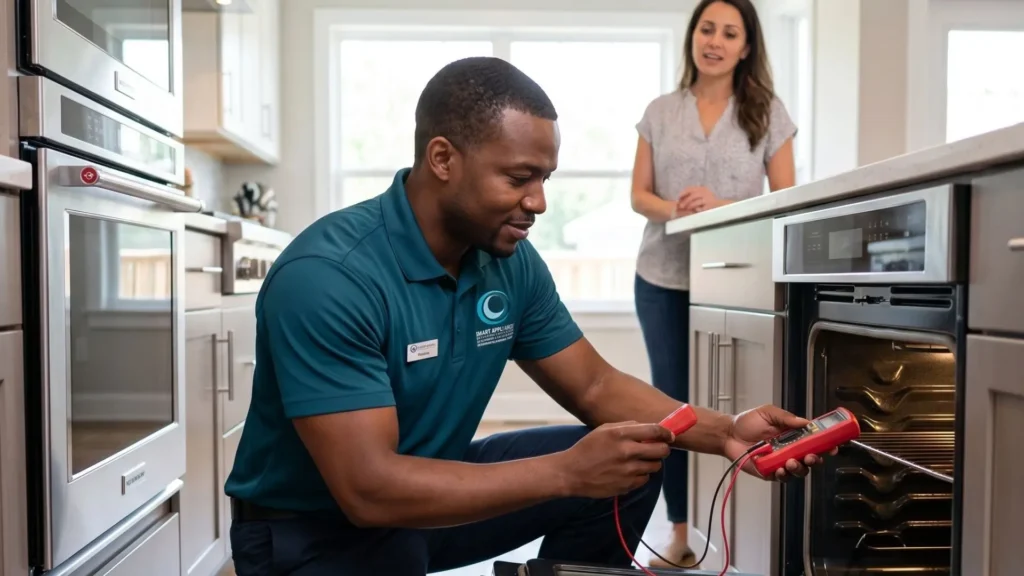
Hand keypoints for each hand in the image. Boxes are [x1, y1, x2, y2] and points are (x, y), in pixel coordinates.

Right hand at [558, 422, 673, 498]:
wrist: (572, 473)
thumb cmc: (587, 448)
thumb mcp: (604, 430)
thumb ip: (628, 427)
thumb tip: (648, 429)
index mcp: (621, 434)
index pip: (655, 431)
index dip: (666, 433)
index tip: (669, 436)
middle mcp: (627, 452)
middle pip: (661, 450)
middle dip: (662, 449)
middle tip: (656, 449)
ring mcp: (628, 471)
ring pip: (655, 466)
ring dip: (651, 463)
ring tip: (638, 461)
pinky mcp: (627, 485)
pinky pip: (644, 479)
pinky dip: (641, 475)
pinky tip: (628, 472)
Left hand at [677, 186, 725, 212]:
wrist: (720, 206)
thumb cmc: (708, 202)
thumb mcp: (700, 197)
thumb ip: (692, 196)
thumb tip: (679, 201)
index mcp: (702, 188)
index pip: (690, 188)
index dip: (683, 193)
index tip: (678, 197)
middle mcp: (705, 192)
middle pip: (692, 195)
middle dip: (685, 200)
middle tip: (680, 206)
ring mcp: (708, 198)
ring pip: (696, 201)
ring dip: (689, 205)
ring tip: (686, 208)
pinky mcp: (710, 204)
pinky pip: (700, 206)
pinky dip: (696, 208)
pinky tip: (694, 210)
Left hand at [723, 405, 837, 480]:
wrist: (728, 434)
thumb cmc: (747, 422)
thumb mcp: (768, 413)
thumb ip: (786, 418)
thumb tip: (806, 422)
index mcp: (793, 436)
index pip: (814, 442)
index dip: (826, 445)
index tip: (833, 446)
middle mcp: (790, 450)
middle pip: (810, 459)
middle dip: (815, 460)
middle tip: (810, 457)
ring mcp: (780, 462)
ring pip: (799, 471)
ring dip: (799, 468)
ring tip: (791, 462)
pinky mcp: (769, 472)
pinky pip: (781, 477)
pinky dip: (783, 474)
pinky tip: (779, 469)